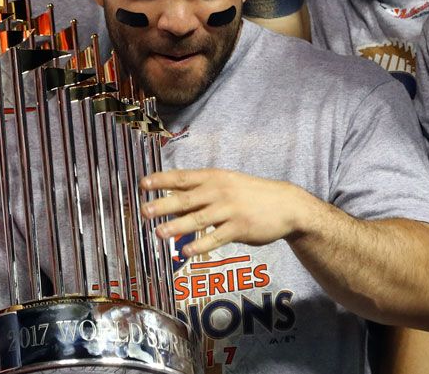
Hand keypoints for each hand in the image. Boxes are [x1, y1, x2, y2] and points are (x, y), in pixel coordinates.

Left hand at [141, 168, 315, 257]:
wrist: (286, 205)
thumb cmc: (250, 194)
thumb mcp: (226, 185)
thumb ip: (200, 193)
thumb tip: (170, 201)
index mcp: (214, 177)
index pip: (182, 177)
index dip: (161, 180)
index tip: (142, 184)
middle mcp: (220, 191)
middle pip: (187, 198)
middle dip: (164, 204)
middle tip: (144, 211)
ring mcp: (230, 210)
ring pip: (199, 219)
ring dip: (178, 226)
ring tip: (159, 233)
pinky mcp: (240, 228)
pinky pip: (217, 238)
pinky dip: (201, 245)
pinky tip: (186, 251)